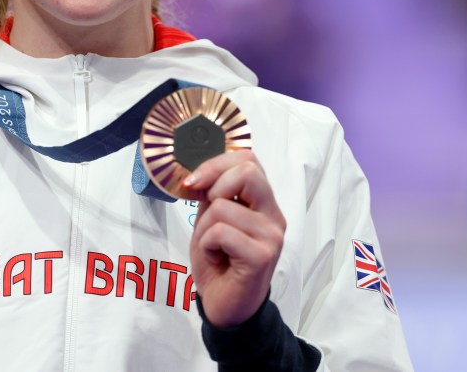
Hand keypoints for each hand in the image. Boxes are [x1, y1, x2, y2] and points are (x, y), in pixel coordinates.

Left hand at [185, 150, 285, 326]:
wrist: (225, 307)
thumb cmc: (218, 262)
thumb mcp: (210, 220)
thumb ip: (211, 195)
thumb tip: (197, 171)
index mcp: (263, 203)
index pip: (248, 159)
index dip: (216, 163)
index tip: (193, 180)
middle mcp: (273, 215)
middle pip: (246, 171)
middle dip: (213, 185)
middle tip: (206, 211)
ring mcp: (271, 235)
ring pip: (223, 206)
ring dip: (204, 228)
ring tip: (213, 247)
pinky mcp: (262, 255)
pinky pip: (220, 232)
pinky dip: (208, 245)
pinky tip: (217, 258)